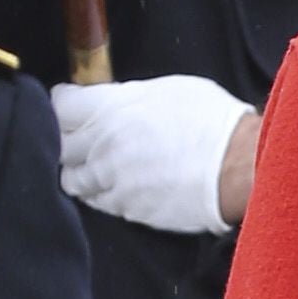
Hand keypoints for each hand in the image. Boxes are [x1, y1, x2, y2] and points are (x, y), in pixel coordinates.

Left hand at [53, 72, 251, 234]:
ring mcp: (111, 181)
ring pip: (72, 180)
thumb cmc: (212, 122)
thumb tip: (111, 102)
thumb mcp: (167, 89)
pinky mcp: (127, 209)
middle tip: (82, 136)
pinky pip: (100, 202)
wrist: (238, 166)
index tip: (70, 106)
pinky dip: (104, 194)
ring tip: (99, 165)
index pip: (59, 107)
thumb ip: (127, 97)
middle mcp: (102, 145)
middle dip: (68, 140)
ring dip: (81, 171)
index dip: (64, 105)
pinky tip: (120, 184)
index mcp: (111, 108)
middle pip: (59, 145)